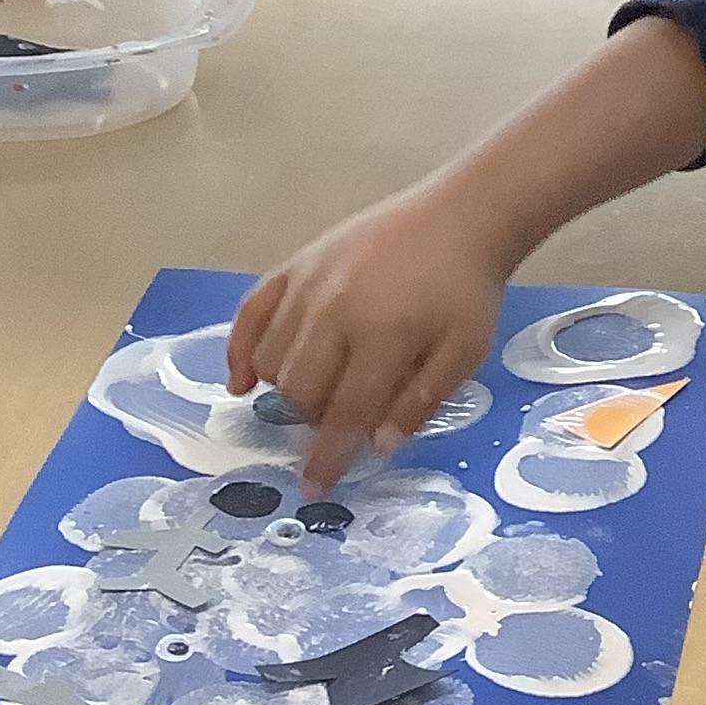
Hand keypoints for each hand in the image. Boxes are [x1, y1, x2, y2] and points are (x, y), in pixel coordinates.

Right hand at [228, 188, 510, 493]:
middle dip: (312, 418)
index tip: (313, 488)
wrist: (460, 216)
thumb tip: (377, 446)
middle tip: (338, 415)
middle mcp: (335, 313)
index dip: (326, 458)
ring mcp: (308, 285)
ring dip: (284, 389)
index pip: (343, 414)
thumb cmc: (466, 291)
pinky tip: (241, 380)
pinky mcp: (295, 264)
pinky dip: (239, 350)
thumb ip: (420, 401)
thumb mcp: (464, 353)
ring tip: (315, 388)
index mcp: (382, 339)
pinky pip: (249, 314)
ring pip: (269, 359)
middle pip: (298, 391)